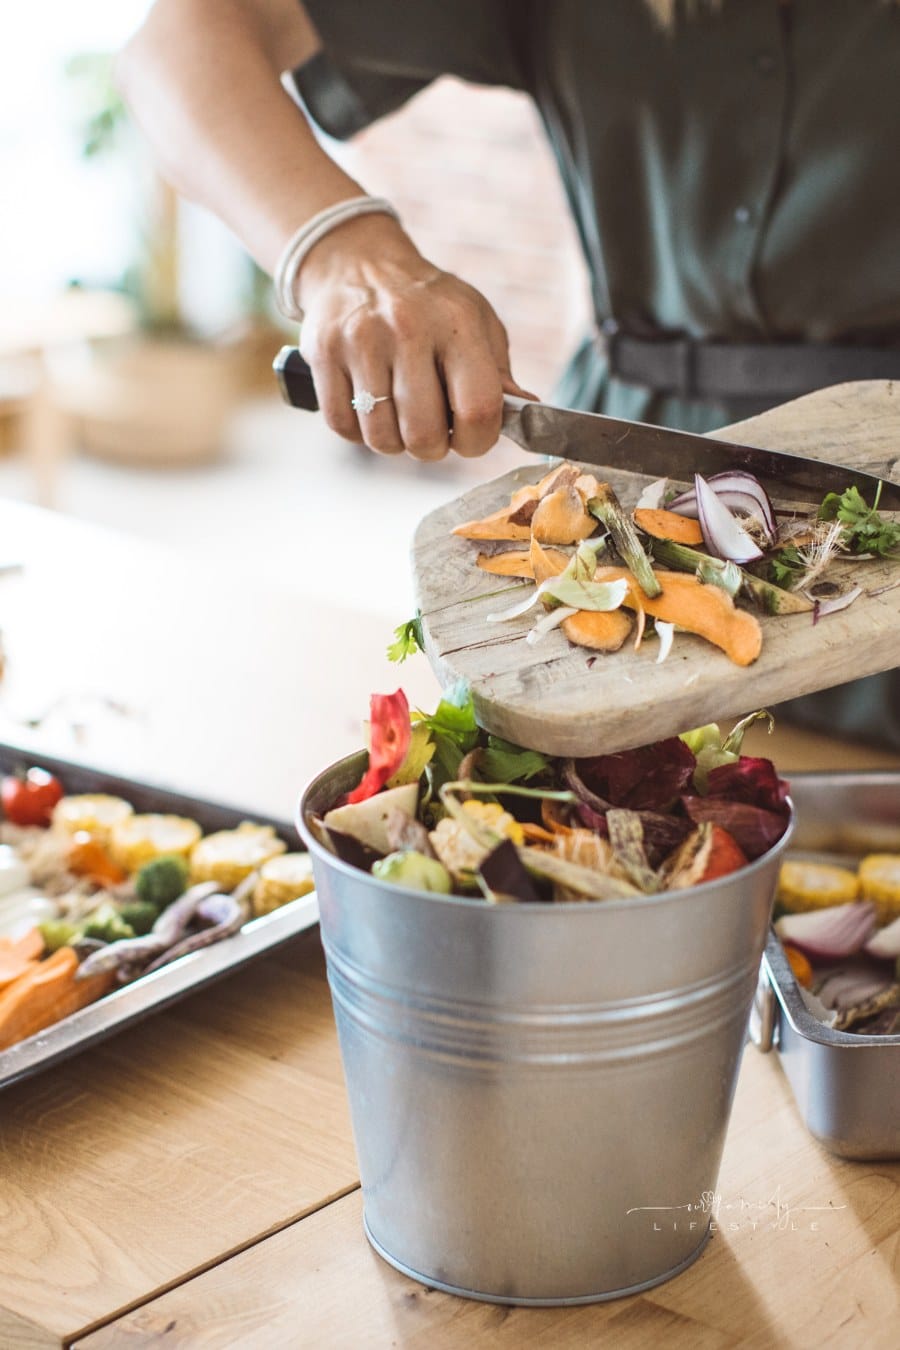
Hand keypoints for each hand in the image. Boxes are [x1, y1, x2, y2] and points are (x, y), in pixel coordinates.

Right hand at [295, 213, 534, 459]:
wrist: (358, 263)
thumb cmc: (429, 304)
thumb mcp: (476, 322)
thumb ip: (498, 373)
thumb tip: (527, 411)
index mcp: (457, 324)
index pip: (478, 409)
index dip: (479, 441)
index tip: (471, 437)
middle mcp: (408, 329)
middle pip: (424, 434)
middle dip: (432, 448)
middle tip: (432, 431)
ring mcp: (360, 341)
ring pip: (381, 438)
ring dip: (394, 441)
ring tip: (399, 415)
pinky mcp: (323, 353)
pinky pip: (342, 426)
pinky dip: (358, 432)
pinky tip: (369, 408)